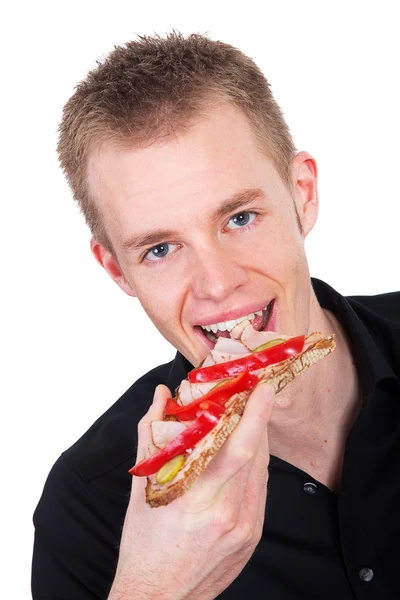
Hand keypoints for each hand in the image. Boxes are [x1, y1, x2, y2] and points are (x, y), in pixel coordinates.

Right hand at [108, 381, 274, 599]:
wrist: (160, 596)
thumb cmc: (145, 543)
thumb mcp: (143, 487)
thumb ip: (152, 433)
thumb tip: (162, 396)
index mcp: (196, 498)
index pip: (237, 447)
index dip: (254, 414)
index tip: (260, 388)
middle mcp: (227, 513)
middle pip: (255, 454)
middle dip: (258, 419)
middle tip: (257, 393)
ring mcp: (245, 527)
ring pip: (261, 470)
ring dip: (256, 441)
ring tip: (247, 420)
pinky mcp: (253, 536)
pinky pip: (260, 490)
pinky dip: (254, 467)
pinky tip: (244, 456)